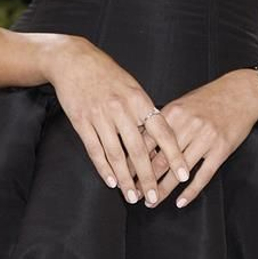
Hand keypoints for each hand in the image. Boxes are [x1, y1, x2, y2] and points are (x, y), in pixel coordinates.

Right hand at [46, 38, 193, 204]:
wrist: (73, 60)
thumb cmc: (106, 73)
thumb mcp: (132, 86)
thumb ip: (144, 110)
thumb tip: (159, 136)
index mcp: (139, 99)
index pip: (163, 132)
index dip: (174, 155)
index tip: (184, 174)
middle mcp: (121, 109)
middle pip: (139, 150)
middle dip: (148, 177)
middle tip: (154, 198)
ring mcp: (100, 116)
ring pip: (116, 155)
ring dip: (126, 179)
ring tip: (133, 197)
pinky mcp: (82, 121)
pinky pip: (95, 150)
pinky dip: (104, 168)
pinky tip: (112, 182)